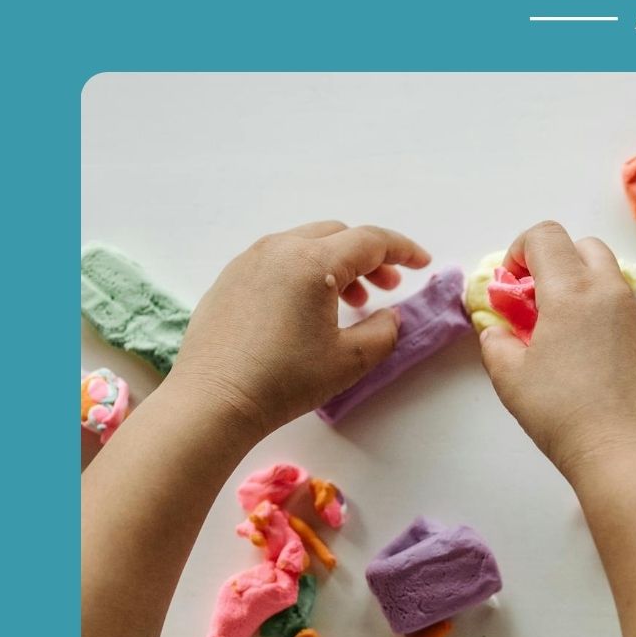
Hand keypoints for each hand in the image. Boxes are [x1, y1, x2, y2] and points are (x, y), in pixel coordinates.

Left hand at [164, 221, 429, 436]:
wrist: (213, 401)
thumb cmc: (285, 380)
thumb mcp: (349, 360)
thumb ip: (384, 331)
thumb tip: (389, 315)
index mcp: (313, 261)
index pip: (370, 240)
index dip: (403, 249)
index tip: (422, 263)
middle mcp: (279, 248)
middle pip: (337, 235)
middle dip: (369, 256)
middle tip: (387, 285)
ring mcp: (249, 260)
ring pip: (305, 244)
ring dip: (335, 264)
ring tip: (349, 300)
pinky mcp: (229, 279)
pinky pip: (277, 260)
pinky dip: (303, 272)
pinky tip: (306, 308)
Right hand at [478, 221, 635, 476]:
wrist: (626, 451)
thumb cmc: (563, 414)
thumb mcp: (510, 378)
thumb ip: (496, 342)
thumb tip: (498, 330)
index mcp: (572, 290)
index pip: (546, 236)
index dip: (520, 250)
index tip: (511, 284)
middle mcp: (611, 292)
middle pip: (583, 247)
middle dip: (555, 262)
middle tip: (536, 303)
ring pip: (609, 276)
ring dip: (582, 287)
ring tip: (565, 332)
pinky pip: (627, 308)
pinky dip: (606, 314)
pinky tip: (594, 356)